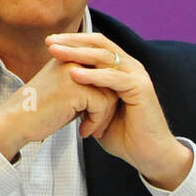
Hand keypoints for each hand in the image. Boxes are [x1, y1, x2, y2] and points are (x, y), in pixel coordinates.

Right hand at [0, 58, 118, 160]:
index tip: (97, 115)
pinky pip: (102, 105)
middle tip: (99, 125)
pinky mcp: (75, 88)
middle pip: (110, 80)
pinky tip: (84, 132)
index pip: (102, 69)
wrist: (15, 123)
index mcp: (68, 56)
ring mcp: (74, 71)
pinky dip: (96, 122)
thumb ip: (85, 85)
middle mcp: (72, 58)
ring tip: (92, 130)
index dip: (105, 92)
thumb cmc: (39, 112)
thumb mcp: (64, 92)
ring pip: (110, 93)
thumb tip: (114, 91)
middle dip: (109, 105)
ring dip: (104, 116)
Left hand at [46, 33, 191, 189]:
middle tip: (49, 43)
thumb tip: (58, 86)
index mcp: (120, 68)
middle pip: (98, 45)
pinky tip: (74, 75)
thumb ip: (83, 94)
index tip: (49, 43)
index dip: (72, 41)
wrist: (147, 154)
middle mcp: (130, 66)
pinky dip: (93, 76)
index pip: (95, 45)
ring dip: (78, 54)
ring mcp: (137, 75)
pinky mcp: (141, 88)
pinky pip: (114, 78)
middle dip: (72, 42)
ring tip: (57, 53)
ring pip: (104, 57)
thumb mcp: (96, 109)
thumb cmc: (123, 134)